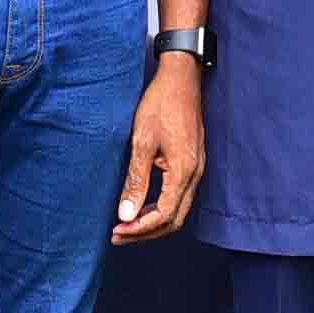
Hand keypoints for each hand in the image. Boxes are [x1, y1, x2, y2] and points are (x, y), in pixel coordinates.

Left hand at [112, 55, 206, 242]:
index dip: (139, 229)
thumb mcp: (142, 141)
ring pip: (178, 209)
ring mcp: (197, 168)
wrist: (182, 77)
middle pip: (174, 219)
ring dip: (153, 222)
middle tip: (118, 235)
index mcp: (184, 170)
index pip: (164, 215)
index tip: (116, 230)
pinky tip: (142, 205)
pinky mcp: (193, 162)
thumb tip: (126, 214)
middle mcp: (195, 173)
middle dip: (145, 232)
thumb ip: (136, 180)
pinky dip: (160, 207)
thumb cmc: (161, 104)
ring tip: (126, 224)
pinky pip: (180, 196)